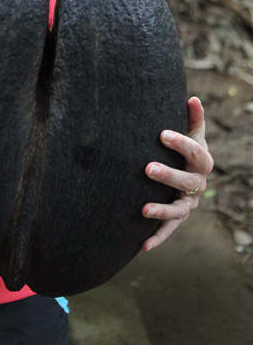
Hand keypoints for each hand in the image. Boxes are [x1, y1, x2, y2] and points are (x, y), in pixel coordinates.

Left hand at [141, 96, 212, 250]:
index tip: (161, 134)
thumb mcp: (192, 133)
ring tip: (143, 209)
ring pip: (179, 210)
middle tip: (147, 168)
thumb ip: (193, 118)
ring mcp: (189, 204)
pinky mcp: (178, 219)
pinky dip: (157, 238)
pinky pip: (169, 230)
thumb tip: (192, 98)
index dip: (180, 143)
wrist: (189, 171)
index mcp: (203, 161)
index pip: (195, 152)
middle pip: (188, 182)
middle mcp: (198, 184)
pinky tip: (143, 246)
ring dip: (162, 210)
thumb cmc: (185, 148)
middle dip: (168, 175)